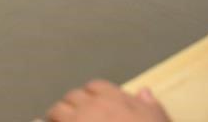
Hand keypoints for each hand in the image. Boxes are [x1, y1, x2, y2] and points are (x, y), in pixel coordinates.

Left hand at [46, 81, 169, 121]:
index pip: (96, 87)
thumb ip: (150, 107)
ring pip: (57, 110)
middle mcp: (92, 107)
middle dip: (74, 106)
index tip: (95, 107)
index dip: (94, 97)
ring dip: (57, 116)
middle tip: (76, 119)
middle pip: (74, 97)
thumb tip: (143, 92)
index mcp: (115, 101)